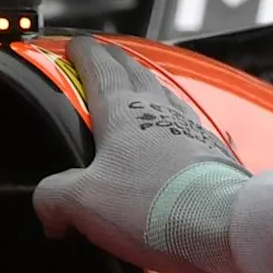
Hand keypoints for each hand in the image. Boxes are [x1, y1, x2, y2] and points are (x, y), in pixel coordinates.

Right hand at [33, 37, 250, 272]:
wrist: (223, 226)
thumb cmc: (154, 205)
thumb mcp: (81, 203)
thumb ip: (53, 198)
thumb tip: (49, 210)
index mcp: (121, 109)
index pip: (98, 65)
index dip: (81, 53)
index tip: (73, 47)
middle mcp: (157, 108)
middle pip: (133, 71)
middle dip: (114, 60)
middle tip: (102, 57)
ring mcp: (188, 128)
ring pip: (161, 94)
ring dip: (145, 86)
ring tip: (136, 88)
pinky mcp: (210, 154)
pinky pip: (185, 125)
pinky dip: (170, 122)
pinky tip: (172, 134)